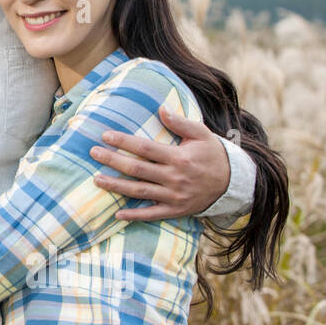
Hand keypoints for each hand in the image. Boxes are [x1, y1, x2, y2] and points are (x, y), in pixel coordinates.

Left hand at [88, 105, 230, 220]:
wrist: (233, 183)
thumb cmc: (213, 154)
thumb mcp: (202, 134)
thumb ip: (180, 123)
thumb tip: (161, 109)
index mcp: (179, 157)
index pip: (145, 148)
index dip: (124, 142)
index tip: (105, 136)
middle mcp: (174, 178)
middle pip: (137, 169)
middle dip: (113, 161)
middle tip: (92, 153)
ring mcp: (174, 196)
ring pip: (140, 191)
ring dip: (116, 186)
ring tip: (96, 179)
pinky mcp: (176, 210)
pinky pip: (152, 214)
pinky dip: (135, 215)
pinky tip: (117, 214)